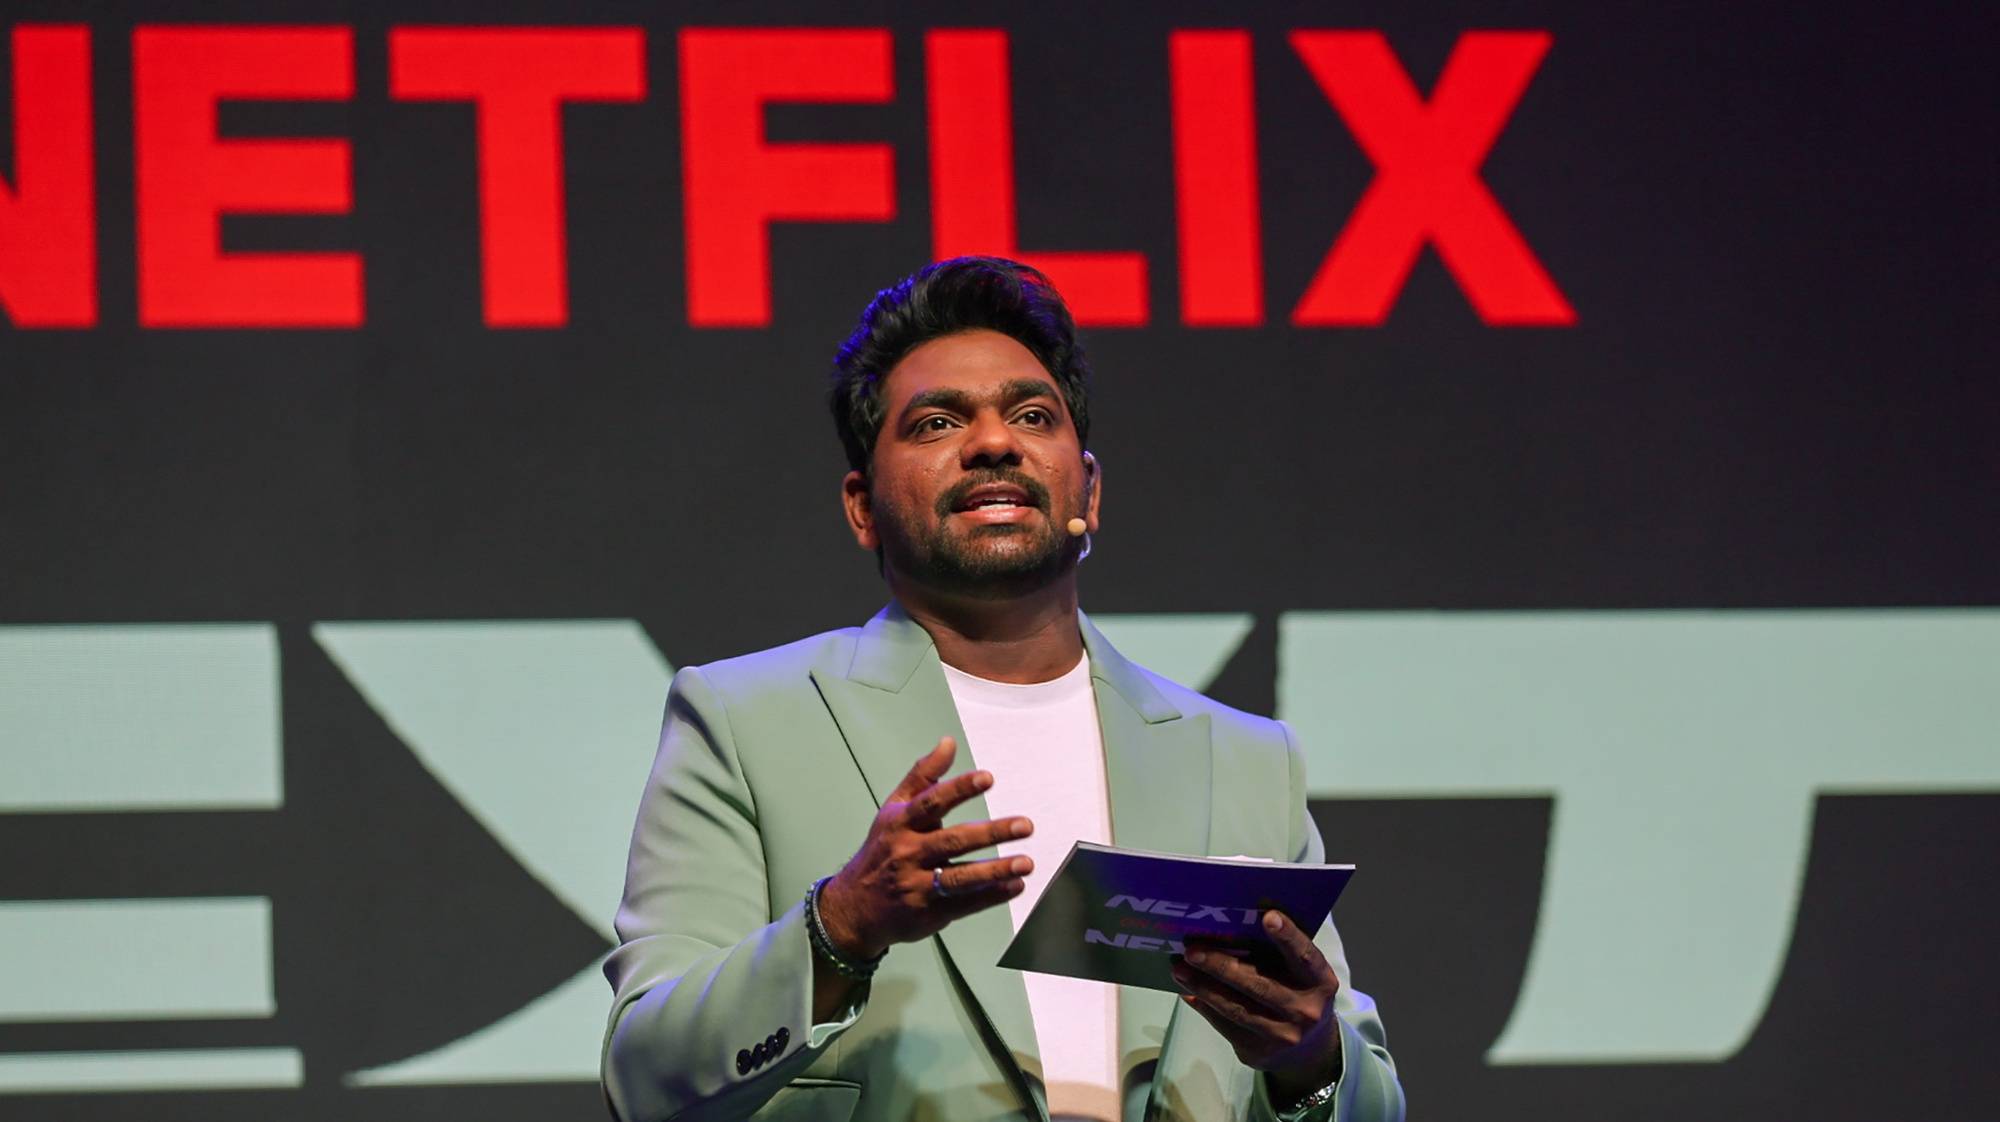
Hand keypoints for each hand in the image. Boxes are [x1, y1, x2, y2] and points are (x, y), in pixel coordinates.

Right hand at [816, 736, 1033, 959]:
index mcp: (901, 823)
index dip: (959, 789)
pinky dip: (992, 896)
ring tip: (1026, 863)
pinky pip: (964, 904)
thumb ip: (924, 775)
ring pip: (960, 878)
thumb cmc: (883, 850)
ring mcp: (917, 886)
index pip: (932, 802)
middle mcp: (908, 853)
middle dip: (991, 833)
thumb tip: (949, 742)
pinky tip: (1015, 886)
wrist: (855, 906)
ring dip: (995, 870)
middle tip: (1025, 825)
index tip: (988, 777)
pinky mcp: (928, 913)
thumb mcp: (895, 809)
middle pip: (953, 841)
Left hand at [1169, 911, 1342, 1098]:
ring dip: (1203, 986)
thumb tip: (1233, 927)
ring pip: (1235, 1008)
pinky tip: (1188, 991)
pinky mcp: (1258, 1052)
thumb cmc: (1299, 995)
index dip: (1288, 937)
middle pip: (1259, 985)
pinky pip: (1225, 1026)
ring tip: (1179, 969)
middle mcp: (1305, 1010)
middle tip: (1192, 950)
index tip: (1268, 917)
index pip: (1305, 956)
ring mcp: (1281, 1035)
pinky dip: (1204, 1007)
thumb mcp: (1303, 976)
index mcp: (1320, 982)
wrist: (1311, 1051)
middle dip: (1221, 966)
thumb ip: (1281, 955)